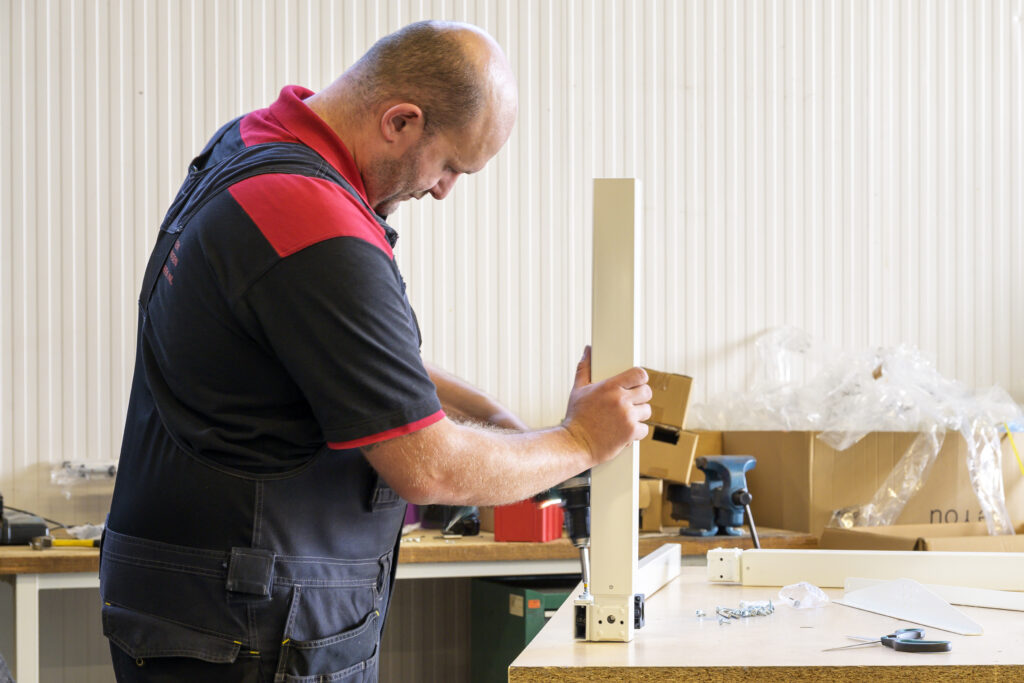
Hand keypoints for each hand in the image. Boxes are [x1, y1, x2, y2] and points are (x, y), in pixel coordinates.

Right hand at [561, 346, 651, 463]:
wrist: (574, 444)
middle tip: (629, 403)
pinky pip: (644, 428)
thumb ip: (585, 368)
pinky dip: (636, 432)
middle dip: (640, 398)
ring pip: (647, 411)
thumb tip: (588, 350)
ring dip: (638, 415)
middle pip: (647, 392)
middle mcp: (621, 400)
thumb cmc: (576, 418)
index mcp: (610, 386)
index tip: (636, 384)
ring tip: (624, 419)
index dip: (640, 378)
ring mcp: (627, 416)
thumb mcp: (578, 389)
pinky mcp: (631, 432)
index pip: (639, 374)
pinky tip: (623, 432)